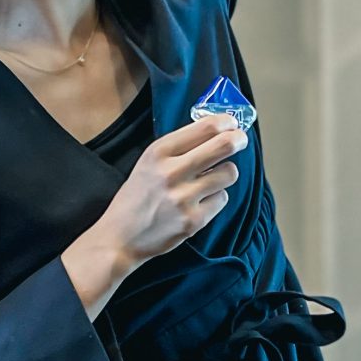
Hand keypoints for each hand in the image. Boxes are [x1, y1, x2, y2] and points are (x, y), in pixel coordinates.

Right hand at [99, 114, 247, 264]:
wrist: (120, 237)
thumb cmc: (137, 196)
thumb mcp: (149, 162)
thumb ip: (179, 147)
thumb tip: (216, 131)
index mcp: (158, 152)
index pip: (205, 128)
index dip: (226, 123)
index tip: (231, 124)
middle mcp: (171, 172)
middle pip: (223, 146)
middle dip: (238, 140)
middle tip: (240, 140)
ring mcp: (183, 198)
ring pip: (229, 173)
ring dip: (225, 173)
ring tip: (212, 179)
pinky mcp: (193, 220)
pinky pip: (222, 199)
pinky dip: (215, 199)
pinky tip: (199, 202)